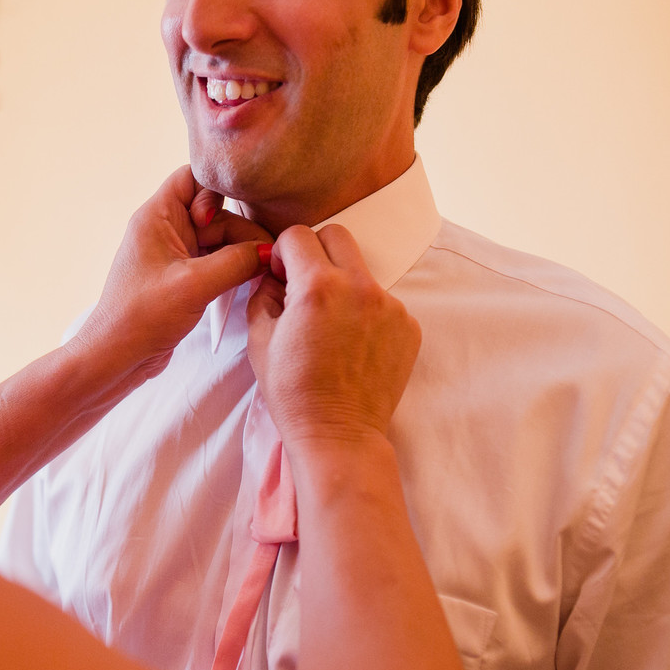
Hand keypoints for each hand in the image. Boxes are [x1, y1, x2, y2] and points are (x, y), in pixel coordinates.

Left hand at [71, 166, 272, 380]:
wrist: (117, 358)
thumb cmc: (141, 317)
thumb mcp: (194, 285)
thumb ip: (237, 262)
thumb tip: (270, 251)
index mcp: (156, 216)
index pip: (192, 177)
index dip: (216, 191)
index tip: (226, 219)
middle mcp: (165, 230)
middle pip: (217, 214)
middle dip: (242, 232)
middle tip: (265, 257)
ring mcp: (175, 256)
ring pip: (221, 240)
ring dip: (242, 254)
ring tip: (262, 272)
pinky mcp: (183, 279)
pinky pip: (217, 263)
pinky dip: (234, 270)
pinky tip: (250, 281)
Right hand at [246, 224, 420, 444]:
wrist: (339, 434)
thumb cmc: (293, 393)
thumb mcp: (260, 340)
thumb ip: (264, 294)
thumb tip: (273, 275)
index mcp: (318, 288)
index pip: (299, 235)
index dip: (284, 252)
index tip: (282, 274)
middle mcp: (359, 288)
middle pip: (337, 236)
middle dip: (315, 252)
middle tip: (305, 285)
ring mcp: (390, 306)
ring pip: (361, 270)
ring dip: (342, 285)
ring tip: (330, 326)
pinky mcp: (408, 325)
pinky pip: (382, 300)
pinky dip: (364, 311)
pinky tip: (351, 344)